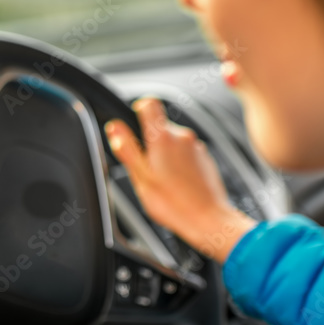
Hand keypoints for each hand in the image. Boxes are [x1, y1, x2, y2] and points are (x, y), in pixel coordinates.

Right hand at [105, 97, 253, 263]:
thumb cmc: (174, 204)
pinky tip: (176, 185)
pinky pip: (185, 154)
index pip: (149, 104)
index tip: (133, 123)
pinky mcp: (205, 158)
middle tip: (145, 169)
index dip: (138, 109)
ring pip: (172, 142)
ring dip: (164, 156)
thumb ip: (126, 148)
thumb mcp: (141, 177)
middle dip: (149, 143)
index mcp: (163, 138)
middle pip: (159, 127)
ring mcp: (196, 147)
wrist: (209, 220)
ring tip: (162, 182)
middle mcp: (182, 137)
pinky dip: (178, 164)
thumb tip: (114, 128)